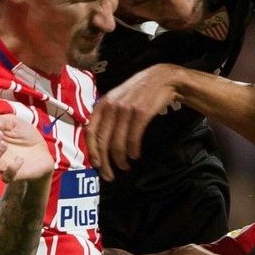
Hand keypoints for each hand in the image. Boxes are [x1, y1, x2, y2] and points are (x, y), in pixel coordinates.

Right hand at [0, 114, 54, 182]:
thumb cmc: (25, 135)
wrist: (43, 150)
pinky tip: (20, 159)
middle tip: (0, 134)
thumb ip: (0, 120)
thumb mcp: (14, 122)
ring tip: (5, 145)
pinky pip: (5, 178)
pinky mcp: (12, 176)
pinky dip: (12, 169)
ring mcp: (0, 166)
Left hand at [87, 64, 180, 180]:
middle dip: (105, 163)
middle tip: (110, 175)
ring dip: (121, 160)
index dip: (92, 151)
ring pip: (118, 143)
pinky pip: (133, 138)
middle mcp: (112, 106)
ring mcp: (126, 109)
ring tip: (125, 166)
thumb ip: (107, 114)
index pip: (90, 131)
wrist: (163, 78)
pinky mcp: (141, 113)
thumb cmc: (139, 90)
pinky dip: (133, 151)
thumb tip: (99, 139)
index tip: (96, 165)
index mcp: (103, 103)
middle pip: (103, 141)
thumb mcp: (118, 97)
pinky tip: (135, 156)